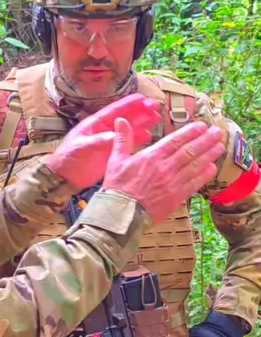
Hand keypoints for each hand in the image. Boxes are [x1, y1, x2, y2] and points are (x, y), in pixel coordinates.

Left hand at [48, 93, 161, 188]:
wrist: (63, 176)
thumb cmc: (67, 158)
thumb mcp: (80, 147)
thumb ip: (97, 141)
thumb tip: (113, 136)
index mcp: (95, 123)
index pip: (115, 110)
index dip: (130, 104)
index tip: (144, 98)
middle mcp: (104, 129)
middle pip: (126, 117)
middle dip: (141, 111)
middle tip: (156, 107)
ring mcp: (109, 140)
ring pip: (129, 128)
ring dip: (142, 123)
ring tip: (156, 119)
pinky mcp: (111, 152)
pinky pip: (127, 142)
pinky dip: (138, 139)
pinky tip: (148, 136)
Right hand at [103, 118, 224, 223]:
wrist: (121, 215)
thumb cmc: (117, 188)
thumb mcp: (115, 160)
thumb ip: (122, 139)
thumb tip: (121, 121)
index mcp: (152, 157)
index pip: (175, 140)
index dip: (190, 132)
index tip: (201, 126)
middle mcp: (165, 168)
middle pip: (190, 151)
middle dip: (205, 140)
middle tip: (217, 132)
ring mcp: (173, 183)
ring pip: (195, 166)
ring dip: (209, 155)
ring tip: (219, 146)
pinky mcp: (176, 198)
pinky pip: (194, 184)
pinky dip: (204, 175)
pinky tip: (212, 168)